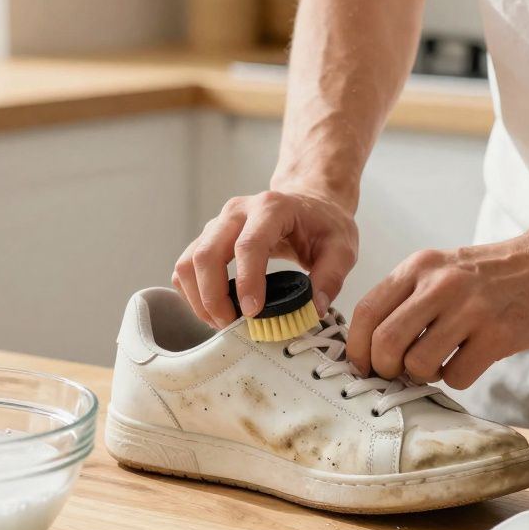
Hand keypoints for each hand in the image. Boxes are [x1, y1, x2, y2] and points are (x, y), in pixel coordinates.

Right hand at [174, 188, 358, 327]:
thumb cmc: (324, 224)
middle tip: (233, 326)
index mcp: (271, 208)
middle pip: (206, 254)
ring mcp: (217, 224)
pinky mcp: (207, 238)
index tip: (253, 314)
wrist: (309, 203)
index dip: (246, 282)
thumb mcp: (342, 248)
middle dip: (213, 297)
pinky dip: (193, 293)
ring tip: (223, 322)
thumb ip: (331, 278)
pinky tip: (215, 309)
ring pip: (188, 262)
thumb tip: (312, 309)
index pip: (248, 245)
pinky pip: (185, 267)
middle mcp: (237, 211)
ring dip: (199, 299)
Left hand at [345, 234, 528, 388]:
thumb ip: (405, 299)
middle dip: (385, 369)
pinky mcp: (498, 335)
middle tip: (397, 372)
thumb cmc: (488, 275)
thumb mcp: (439, 269)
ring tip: (439, 362)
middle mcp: (440, 285)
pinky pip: (457, 376)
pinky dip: (457, 378)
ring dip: (423, 375)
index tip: (361, 365)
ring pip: (418, 364)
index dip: (356, 347)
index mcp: (418, 267)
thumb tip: (370, 347)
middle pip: (386, 343)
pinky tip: (468, 361)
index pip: (367, 312)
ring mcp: (471, 309)